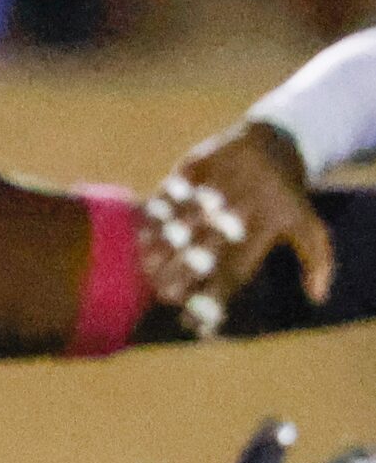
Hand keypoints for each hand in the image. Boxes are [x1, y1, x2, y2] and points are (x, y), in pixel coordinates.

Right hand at [142, 122, 330, 337]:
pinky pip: (172, 191)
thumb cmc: (287, 197)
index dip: (215, 298)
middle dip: (183, 275)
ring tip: (148, 268)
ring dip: (162, 246)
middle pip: (207, 248)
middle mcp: (243, 206)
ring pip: (184, 220)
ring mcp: (219, 183)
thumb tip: (318, 297)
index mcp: (268, 226)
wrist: (276, 140)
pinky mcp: (200, 162)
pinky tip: (143, 233)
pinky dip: (155, 212)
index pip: (237, 269)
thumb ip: (318, 261)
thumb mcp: (310, 225)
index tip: (197, 323)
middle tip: (164, 296)